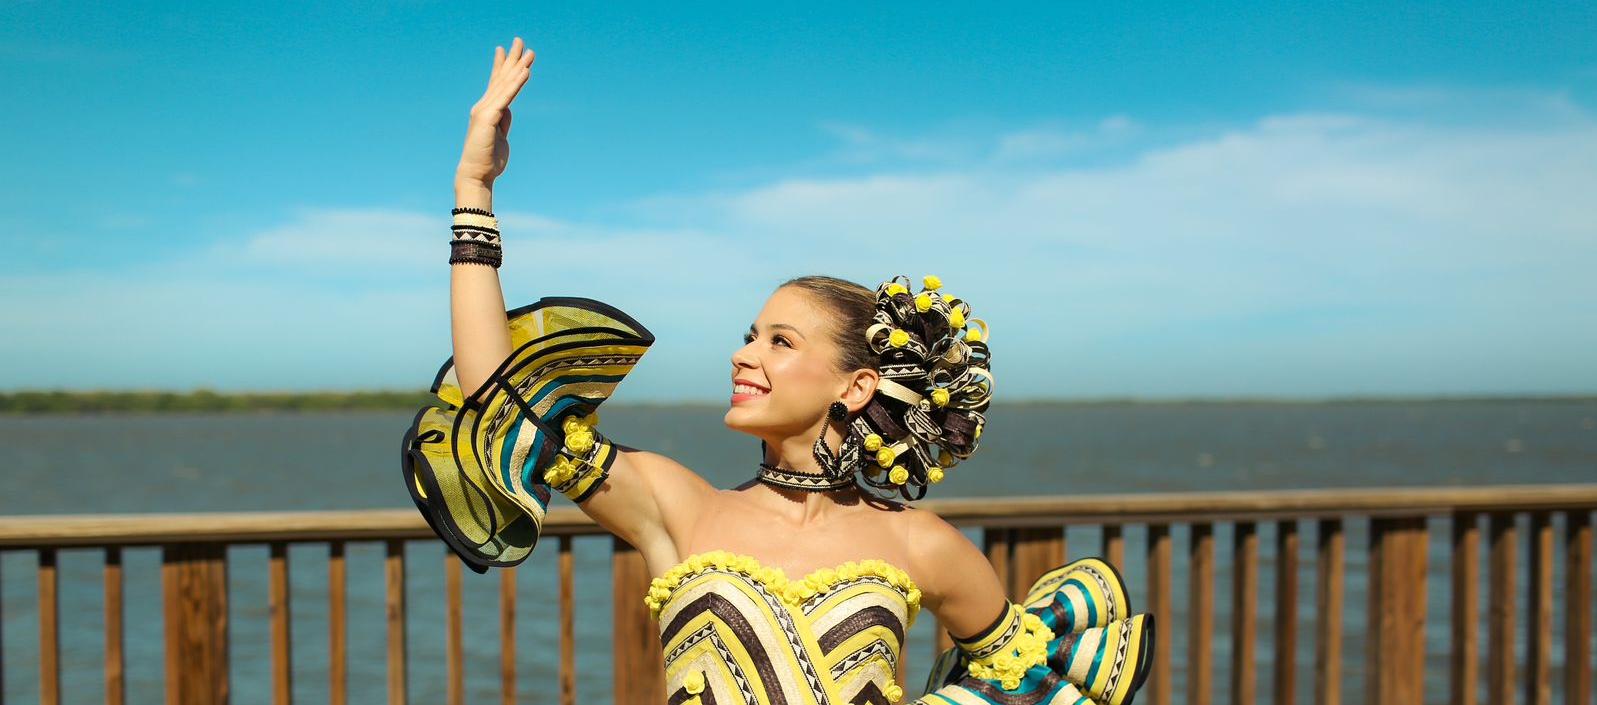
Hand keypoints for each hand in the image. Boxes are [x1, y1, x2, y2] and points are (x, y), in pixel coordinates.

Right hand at [457, 37, 534, 187]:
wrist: (477, 173)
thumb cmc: (488, 158)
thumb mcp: (500, 135)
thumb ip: (503, 120)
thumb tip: (508, 110)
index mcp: (488, 110)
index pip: (496, 83)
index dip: (502, 65)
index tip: (505, 49)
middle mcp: (484, 106)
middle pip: (501, 78)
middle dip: (511, 58)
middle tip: (520, 40)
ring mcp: (485, 111)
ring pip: (505, 84)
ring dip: (518, 67)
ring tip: (529, 52)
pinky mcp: (488, 118)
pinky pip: (506, 97)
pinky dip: (516, 83)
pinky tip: (525, 72)